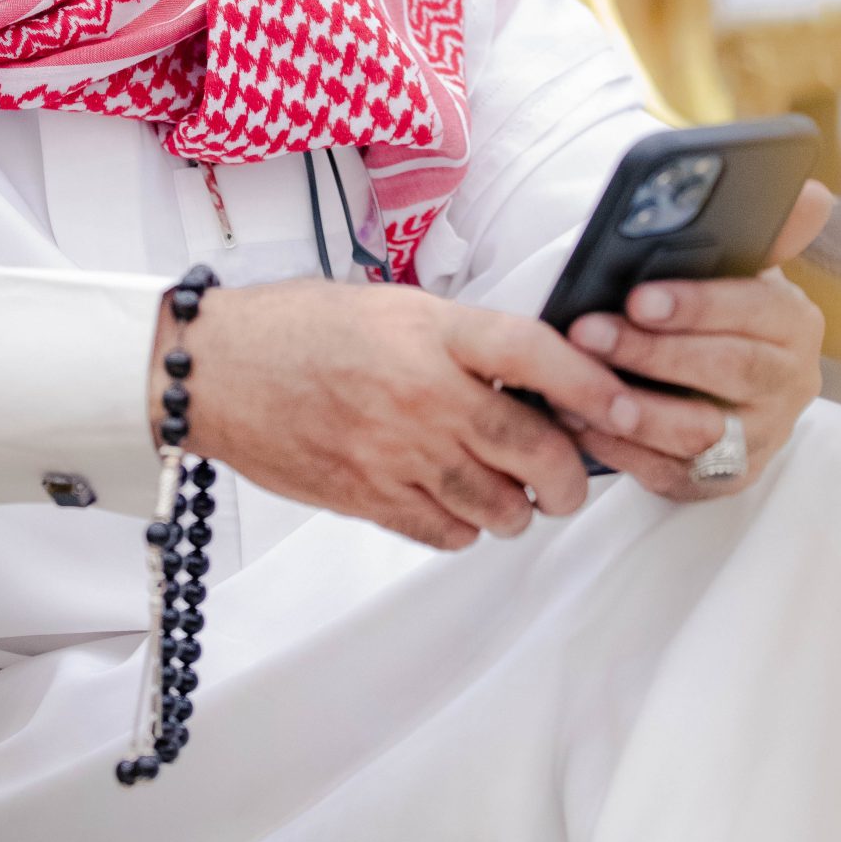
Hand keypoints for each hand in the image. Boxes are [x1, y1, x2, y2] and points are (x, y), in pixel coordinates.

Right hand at [160, 279, 709, 552]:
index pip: (537, 356)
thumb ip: (461, 339)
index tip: (624, 404)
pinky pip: (447, 534)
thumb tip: (531, 377)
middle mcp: (422, 394)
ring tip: (507, 493)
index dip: (593, 385)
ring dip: (517, 508)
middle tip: (566, 478)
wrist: (216, 370)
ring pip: (500, 507)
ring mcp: (396, 452)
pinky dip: (464, 529)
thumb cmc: (299, 328)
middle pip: (536, 453)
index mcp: (432, 332)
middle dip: (569, 477)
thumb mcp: (392, 308)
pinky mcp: (368, 497)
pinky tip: (451, 503)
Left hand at [561, 181, 831, 499]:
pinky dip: (622, 450)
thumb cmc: (718, 314)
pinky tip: (579, 423)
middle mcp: (789, 385)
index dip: (697, 305)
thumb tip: (811, 193)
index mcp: (795, 323)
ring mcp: (760, 438)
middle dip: (652, 353)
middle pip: (728, 371)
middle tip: (587, 333)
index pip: (756, 310)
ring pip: (700, 432)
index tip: (639, 296)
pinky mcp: (725, 480)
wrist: (725, 386)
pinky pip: (673, 473)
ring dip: (634, 410)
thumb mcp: (740, 271)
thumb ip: (767, 232)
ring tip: (579, 388)